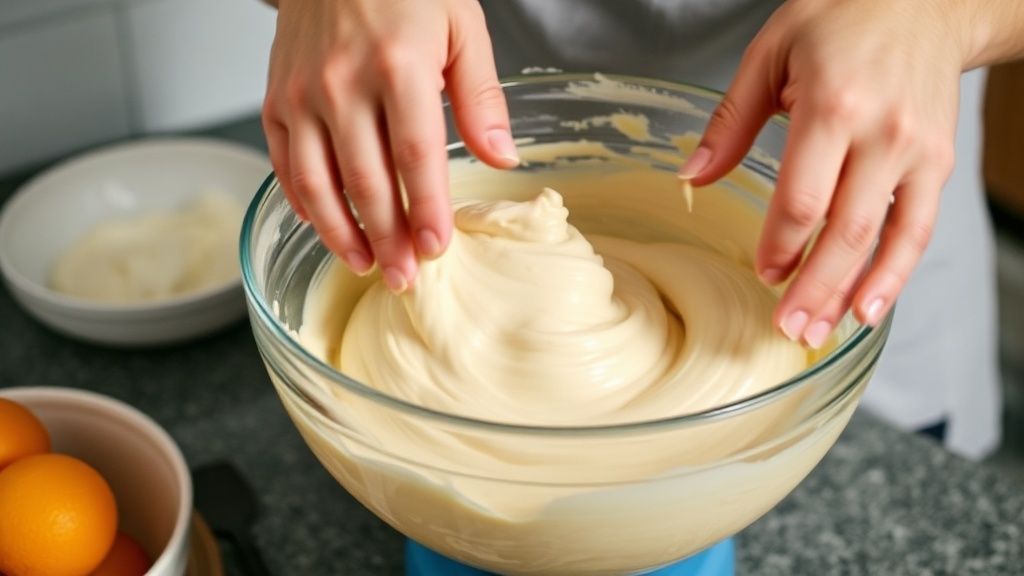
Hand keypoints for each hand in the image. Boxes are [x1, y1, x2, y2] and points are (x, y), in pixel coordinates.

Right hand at [262, 0, 517, 291]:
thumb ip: (481, 96)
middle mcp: (343, 84)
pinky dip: (304, 203)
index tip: (438, 248)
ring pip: (318, 183)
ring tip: (365, 265)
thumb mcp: (462, 25)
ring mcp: (302, 95)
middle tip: (406, 277)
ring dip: (342, 234)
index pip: (416, 156)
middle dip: (389, 238)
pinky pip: (286, 165)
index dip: (428, 210)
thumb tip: (503, 157)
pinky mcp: (276, 100)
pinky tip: (325, 228)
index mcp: (398, 65)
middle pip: (367, 181)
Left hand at [679, 0, 975, 347]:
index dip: (779, 246)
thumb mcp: (770, 53)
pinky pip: (919, 228)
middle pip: (844, 230)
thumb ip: (730, 122)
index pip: (802, 199)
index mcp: (832, 105)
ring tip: (823, 332)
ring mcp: (918, 150)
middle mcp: (881, 133)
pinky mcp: (940, 161)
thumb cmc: (841, 16)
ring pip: (886, 238)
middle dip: (813, 287)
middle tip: (787, 328)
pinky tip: (871, 306)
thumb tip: (690, 179)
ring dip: (853, 293)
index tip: (761, 273)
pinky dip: (897, 272)